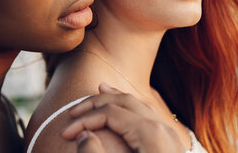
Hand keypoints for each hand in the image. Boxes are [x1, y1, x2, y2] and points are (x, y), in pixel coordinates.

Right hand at [63, 83, 185, 152]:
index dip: (84, 119)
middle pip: (125, 102)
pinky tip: (125, 111)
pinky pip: (150, 117)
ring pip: (140, 106)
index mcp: (150, 133)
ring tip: (100, 91)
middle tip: (74, 110)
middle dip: (97, 103)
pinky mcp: (173, 148)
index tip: (65, 133)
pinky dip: (133, 108)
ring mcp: (171, 138)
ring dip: (116, 99)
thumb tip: (83, 135)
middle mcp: (163, 129)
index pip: (109, 113)